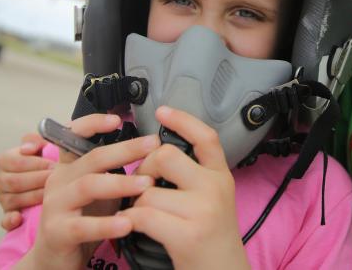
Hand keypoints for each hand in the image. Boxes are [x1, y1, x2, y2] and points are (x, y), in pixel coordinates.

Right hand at [0, 132, 51, 229]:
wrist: (51, 178)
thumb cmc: (47, 159)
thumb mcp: (42, 146)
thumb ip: (35, 141)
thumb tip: (28, 148)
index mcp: (6, 160)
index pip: (15, 162)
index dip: (36, 164)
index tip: (54, 165)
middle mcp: (1, 180)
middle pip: (14, 182)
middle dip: (38, 180)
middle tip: (57, 180)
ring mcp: (3, 199)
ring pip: (13, 200)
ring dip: (33, 197)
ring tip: (52, 194)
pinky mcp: (9, 216)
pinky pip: (5, 220)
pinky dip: (10, 220)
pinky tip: (19, 218)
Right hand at [20, 114, 159, 269]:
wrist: (55, 258)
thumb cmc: (83, 219)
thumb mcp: (98, 190)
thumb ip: (115, 170)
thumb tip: (151, 150)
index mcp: (69, 166)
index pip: (74, 135)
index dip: (93, 123)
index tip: (118, 119)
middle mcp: (59, 180)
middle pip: (93, 157)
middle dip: (125, 149)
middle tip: (153, 145)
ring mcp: (55, 205)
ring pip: (88, 186)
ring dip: (121, 183)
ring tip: (147, 184)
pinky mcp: (57, 232)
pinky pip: (83, 226)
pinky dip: (106, 224)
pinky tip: (128, 223)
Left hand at [122, 106, 250, 269]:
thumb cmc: (210, 239)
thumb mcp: (213, 201)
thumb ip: (195, 177)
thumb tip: (157, 155)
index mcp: (222, 177)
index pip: (206, 137)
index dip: (183, 120)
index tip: (162, 111)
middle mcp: (216, 188)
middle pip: (167, 156)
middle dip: (144, 168)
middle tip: (142, 187)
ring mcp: (203, 210)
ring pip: (148, 190)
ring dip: (135, 204)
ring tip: (140, 216)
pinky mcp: (187, 234)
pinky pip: (143, 215)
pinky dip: (130, 221)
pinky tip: (131, 228)